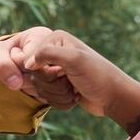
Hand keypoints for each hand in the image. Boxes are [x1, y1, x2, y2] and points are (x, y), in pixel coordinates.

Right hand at [0, 28, 139, 131]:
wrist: (113, 97)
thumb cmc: (97, 75)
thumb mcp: (74, 59)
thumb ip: (47, 54)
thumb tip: (26, 63)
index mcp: (55, 39)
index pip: (29, 58)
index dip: (43, 71)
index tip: (62, 72)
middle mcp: (52, 52)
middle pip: (32, 75)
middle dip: (52, 84)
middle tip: (69, 80)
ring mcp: (54, 70)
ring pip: (38, 88)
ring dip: (57, 94)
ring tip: (74, 89)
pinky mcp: (57, 86)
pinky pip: (46, 97)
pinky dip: (60, 101)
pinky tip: (74, 96)